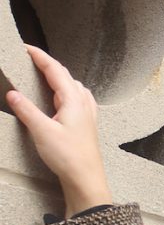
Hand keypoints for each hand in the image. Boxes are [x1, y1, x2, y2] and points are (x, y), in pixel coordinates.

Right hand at [6, 45, 111, 217]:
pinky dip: (66, 90)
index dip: (40, 57)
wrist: (86, 177)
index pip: (56, 70)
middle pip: (65, 75)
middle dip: (47, 65)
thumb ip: (27, 110)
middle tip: (29, 58)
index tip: (26, 47)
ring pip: (72, 86)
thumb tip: (13, 93)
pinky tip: (62, 97)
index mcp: (74, 99)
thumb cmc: (67, 155)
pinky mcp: (87, 122)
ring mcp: (88, 111)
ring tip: (43, 74)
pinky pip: (77, 98)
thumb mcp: (42, 131)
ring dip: (58, 77)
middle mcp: (84, 102)